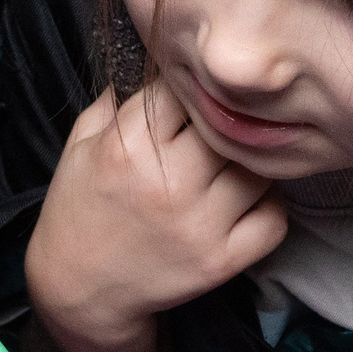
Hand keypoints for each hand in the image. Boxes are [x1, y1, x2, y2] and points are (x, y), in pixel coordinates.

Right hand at [23, 83, 284, 351]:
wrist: (79, 287)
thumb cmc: (79, 208)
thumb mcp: (80, 144)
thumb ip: (115, 102)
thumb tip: (157, 63)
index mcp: (127, 147)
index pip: (179, 91)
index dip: (188, 87)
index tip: (188, 94)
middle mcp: (167, 183)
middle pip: (226, 126)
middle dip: (224, 122)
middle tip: (219, 127)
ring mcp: (199, 224)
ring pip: (257, 170)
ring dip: (250, 162)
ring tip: (231, 165)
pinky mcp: (222, 261)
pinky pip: (273, 219)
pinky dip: (268, 206)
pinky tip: (246, 201)